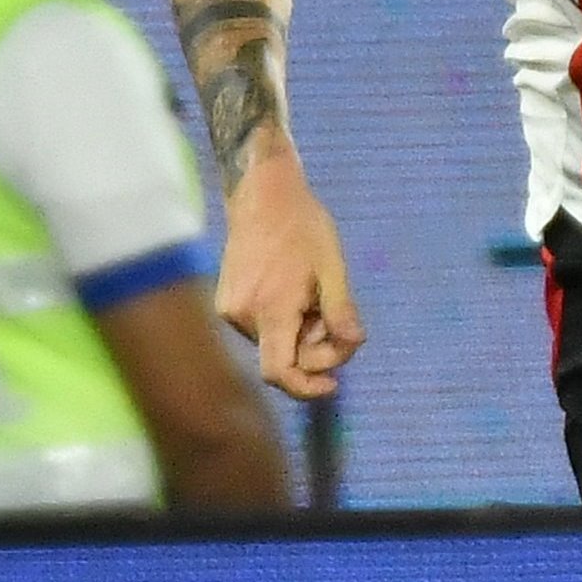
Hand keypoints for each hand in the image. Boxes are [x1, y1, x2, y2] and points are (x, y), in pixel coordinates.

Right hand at [215, 148, 364, 400]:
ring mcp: (230, 310)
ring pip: (274, 343)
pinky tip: (296, 293)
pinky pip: (262, 328)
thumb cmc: (302, 226)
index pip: (280, 373)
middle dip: (316, 348)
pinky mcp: (226, 302)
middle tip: (336, 318)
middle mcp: (242, 317)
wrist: (261, 194)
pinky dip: (284, 322)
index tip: (333, 384)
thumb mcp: (332, 267)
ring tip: (314, 296)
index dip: (306, 388)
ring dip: (301, 333)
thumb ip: (341, 311)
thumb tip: (355, 344)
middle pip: (283, 358)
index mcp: (270, 310)